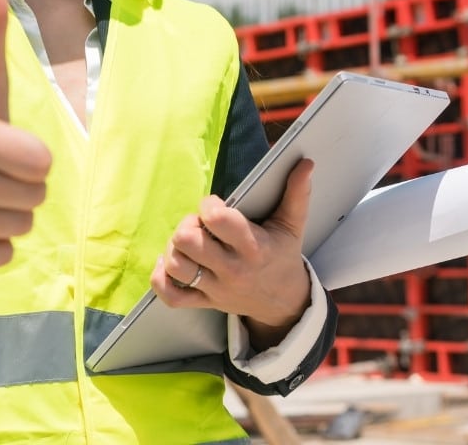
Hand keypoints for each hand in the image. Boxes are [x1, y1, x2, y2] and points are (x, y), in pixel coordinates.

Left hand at [150, 158, 313, 349]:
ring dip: (174, 248)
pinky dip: (161, 278)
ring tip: (189, 242)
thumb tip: (305, 163)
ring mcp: (216, 288)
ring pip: (176, 265)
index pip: (218, 220)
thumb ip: (297, 193)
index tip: (215, 205)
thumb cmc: (283, 256)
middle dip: (188, 224)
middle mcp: (232, 269)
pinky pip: (171, 295)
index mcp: (253, 246)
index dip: (208, 205)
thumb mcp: (293, 225)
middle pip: (187, 241)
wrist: (284, 303)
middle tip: (200, 225)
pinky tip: (170, 262)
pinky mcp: (204, 302)